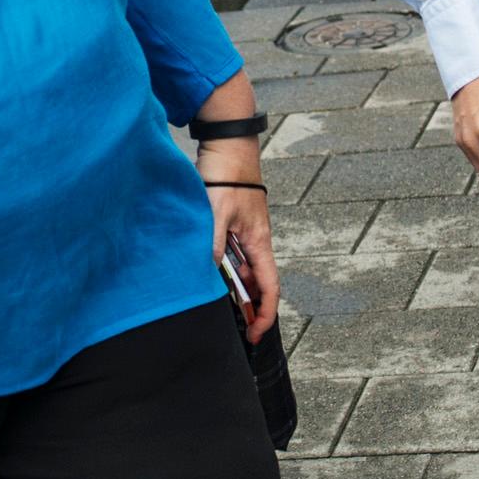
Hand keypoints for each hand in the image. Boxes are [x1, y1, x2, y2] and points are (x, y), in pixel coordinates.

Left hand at [201, 156, 278, 337]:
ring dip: (235, 290)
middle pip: (257, 283)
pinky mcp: (232, 224)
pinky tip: (209, 276)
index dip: (265, 313)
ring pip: (243, 270)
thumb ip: (213, 244)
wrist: (227, 144)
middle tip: (236, 329)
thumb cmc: (227, 174)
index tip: (256, 334)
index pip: (269, 286)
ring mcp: (245, 233)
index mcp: (259, 241)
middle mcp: (255, 241)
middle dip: (250, 308)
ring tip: (221, 309)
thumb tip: (210, 273)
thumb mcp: (216, 212)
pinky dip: (224, 270)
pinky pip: (232, 256)